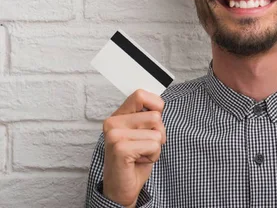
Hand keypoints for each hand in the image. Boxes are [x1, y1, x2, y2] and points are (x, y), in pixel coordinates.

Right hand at [102, 89, 165, 206]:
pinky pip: (153, 145)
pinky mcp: (120, 148)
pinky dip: (153, 156)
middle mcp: (112, 122)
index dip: (156, 105)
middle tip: (143, 146)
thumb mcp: (143, 132)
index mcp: (118, 115)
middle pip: (155, 116)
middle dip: (158, 134)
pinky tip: (138, 161)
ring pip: (157, 132)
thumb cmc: (135, 160)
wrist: (122, 188)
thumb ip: (148, 116)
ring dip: (155, 146)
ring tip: (140, 154)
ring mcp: (114, 135)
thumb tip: (159, 103)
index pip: (141, 95)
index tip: (154, 121)